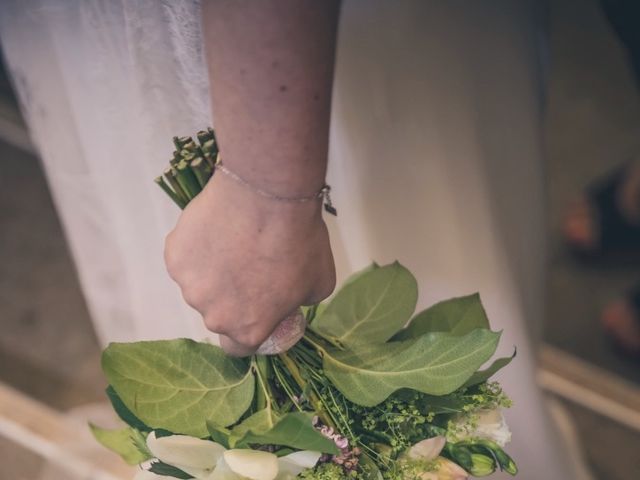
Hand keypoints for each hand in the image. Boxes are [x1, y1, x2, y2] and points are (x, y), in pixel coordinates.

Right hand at [164, 172, 335, 355]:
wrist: (268, 194)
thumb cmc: (298, 240)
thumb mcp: (319, 283)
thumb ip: (298, 302)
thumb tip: (289, 299)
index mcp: (248, 329)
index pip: (239, 347)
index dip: (250, 329)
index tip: (258, 310)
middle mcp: (213, 315)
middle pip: (219, 314)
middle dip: (233, 297)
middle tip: (251, 265)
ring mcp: (189, 285)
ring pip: (200, 284)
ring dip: (214, 271)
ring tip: (235, 241)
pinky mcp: (174, 254)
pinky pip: (186, 257)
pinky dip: (199, 247)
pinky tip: (218, 228)